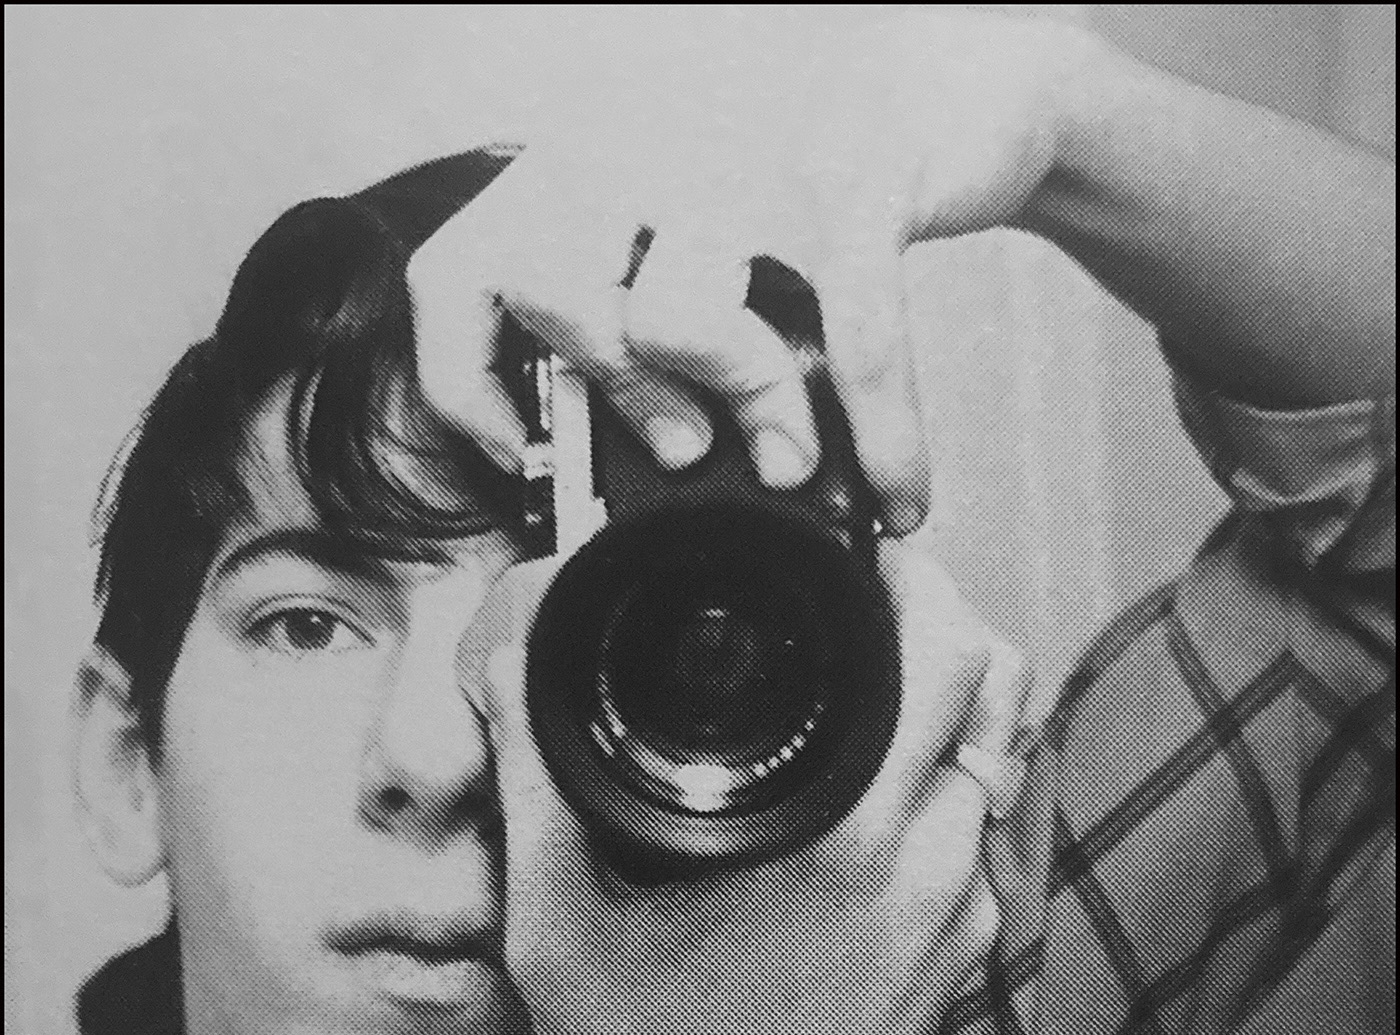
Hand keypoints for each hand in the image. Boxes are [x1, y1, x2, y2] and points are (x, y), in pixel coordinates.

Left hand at [408, 9, 1093, 529]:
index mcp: (588, 161)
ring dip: (746, 409)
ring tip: (789, 462)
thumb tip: (612, 465)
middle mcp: (648, 139)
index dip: (466, 381)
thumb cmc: (811, 183)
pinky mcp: (859, 175)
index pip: (461, 271)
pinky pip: (849, 338)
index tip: (522, 452)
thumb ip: (633, 309)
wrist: (954, 80)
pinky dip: (883, 436)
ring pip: (677, 317)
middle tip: (687, 451)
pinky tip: (899, 495)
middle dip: (622, 399)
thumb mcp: (692, 227)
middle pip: (552, 294)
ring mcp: (750, 151)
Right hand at [478, 530, 1027, 1034]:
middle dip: (935, 618)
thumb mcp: (555, 922)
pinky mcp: (961, 965)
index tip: (850, 551)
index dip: (904, 576)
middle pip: (995, 684)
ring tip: (859, 683)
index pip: (942, 652)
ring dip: (946, 702)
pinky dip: (940, 784)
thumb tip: (514, 664)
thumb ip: (534, 781)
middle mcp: (930, 873)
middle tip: (854, 601)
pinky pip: (978, 836)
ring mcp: (959, 923)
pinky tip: (862, 793)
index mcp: (844, 843)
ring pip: (997, 759)